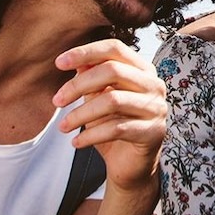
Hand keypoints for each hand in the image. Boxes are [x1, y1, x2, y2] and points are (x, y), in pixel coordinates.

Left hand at [53, 39, 169, 196]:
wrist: (130, 165)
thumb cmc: (113, 127)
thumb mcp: (98, 99)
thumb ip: (91, 79)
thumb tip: (75, 60)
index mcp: (142, 70)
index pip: (115, 49)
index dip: (86, 52)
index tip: (59, 63)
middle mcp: (154, 85)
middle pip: (112, 71)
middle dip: (78, 85)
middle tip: (57, 101)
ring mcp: (157, 108)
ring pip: (112, 100)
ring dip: (81, 114)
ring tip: (63, 127)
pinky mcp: (153, 132)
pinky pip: (116, 128)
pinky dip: (91, 135)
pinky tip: (76, 143)